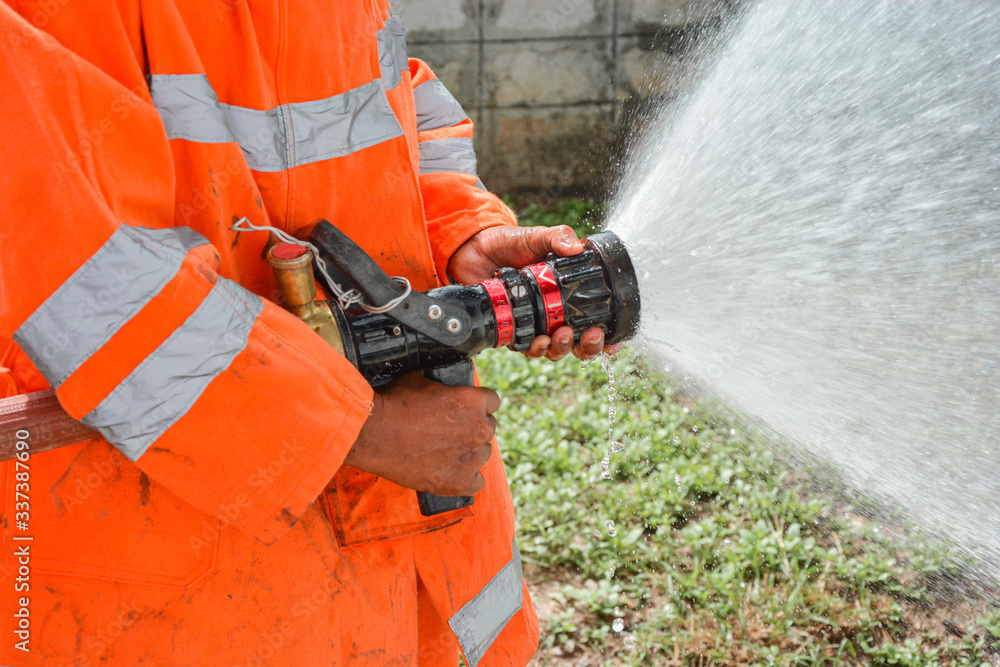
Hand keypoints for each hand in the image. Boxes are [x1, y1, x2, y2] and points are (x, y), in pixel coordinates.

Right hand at [344, 372, 499, 495]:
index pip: (492, 402)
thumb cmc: (394, 405)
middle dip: (472, 429)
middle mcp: (480, 428)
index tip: (466, 411)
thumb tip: (442, 387)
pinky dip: (465, 479)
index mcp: (474, 401)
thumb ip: (442, 386)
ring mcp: (472, 457)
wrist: (374, 435)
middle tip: (450, 432)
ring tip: (444, 453)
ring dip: (468, 453)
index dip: (477, 406)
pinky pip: (476, 483)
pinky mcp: (460, 482)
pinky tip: (449, 472)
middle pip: (488, 428)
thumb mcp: (420, 381)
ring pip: (482, 455)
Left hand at [448, 225, 620, 360]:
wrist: (474, 249)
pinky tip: (538, 339)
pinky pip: (526, 348)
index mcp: (565, 294)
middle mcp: (552, 314)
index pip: (592, 320)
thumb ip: (557, 237)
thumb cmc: (510, 243)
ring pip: (554, 350)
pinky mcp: (510, 330)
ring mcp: (532, 324)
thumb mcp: (537, 236)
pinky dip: (535, 348)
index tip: (614, 342)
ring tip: (563, 334)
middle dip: (588, 347)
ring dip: (563, 348)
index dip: (606, 337)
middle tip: (590, 335)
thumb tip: (577, 247)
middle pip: (578, 344)